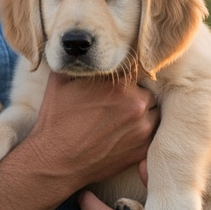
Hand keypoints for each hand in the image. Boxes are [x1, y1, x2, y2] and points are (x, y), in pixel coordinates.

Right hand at [25, 73, 158, 190]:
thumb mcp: (61, 80)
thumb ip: (79, 61)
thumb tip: (83, 48)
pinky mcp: (142, 150)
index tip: (119, 81)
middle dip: (138, 94)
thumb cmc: (56, 120)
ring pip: (155, 112)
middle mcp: (137, 104)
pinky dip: (145, 132)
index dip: (128, 74)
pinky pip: (154, 134)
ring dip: (145, 113)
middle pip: (150, 90)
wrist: (55, 161)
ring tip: (124, 118)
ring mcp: (143, 129)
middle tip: (120, 102)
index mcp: (119, 83)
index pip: (138, 68)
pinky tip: (127, 133)